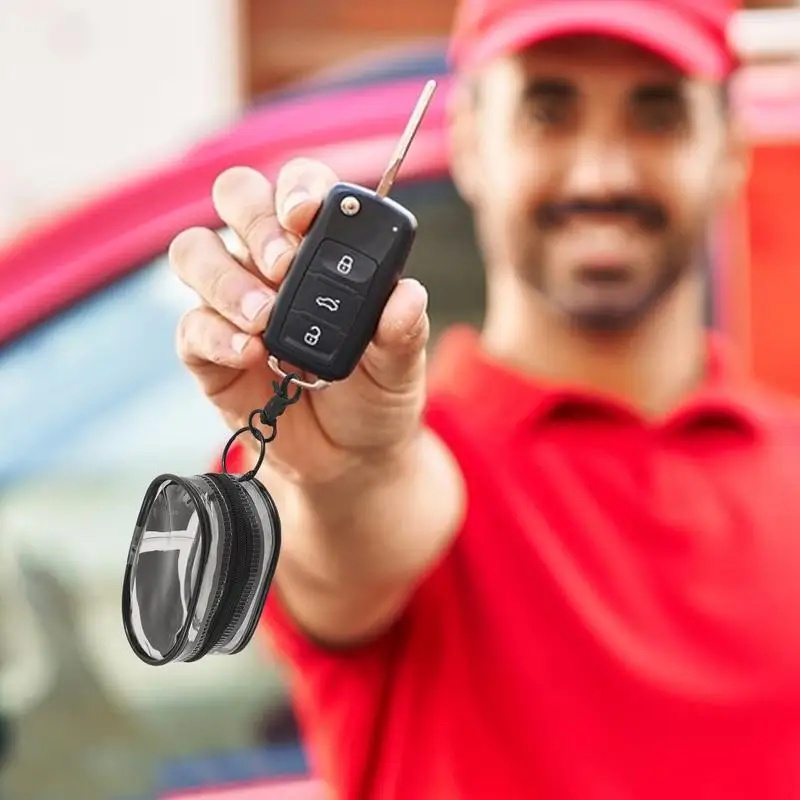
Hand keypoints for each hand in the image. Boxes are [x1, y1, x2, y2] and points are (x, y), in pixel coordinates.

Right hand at [170, 160, 430, 485]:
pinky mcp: (208, 352)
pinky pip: (191, 327)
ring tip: (264, 318)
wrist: (348, 457)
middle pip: (236, 199)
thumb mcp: (400, 365)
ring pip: (196, 252)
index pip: (297, 189)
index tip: (308, 214)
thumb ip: (402, 329)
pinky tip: (250, 354)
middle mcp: (269, 264)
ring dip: (226, 278)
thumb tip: (406, 295)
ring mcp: (233, 304)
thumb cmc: (375, 394)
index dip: (297, 187)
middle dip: (255, 220)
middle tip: (283, 264)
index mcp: (320, 249)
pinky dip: (216, 335)